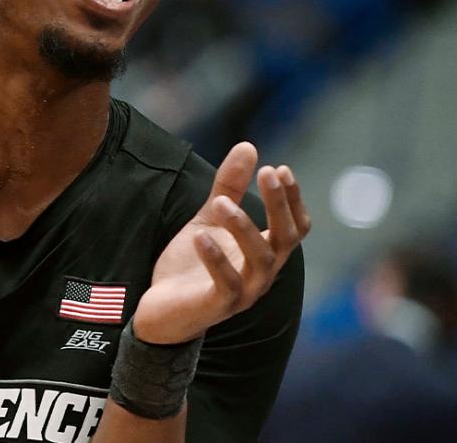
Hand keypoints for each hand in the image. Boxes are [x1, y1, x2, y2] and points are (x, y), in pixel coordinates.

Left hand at [133, 143, 309, 343]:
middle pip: (285, 239)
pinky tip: (200, 236)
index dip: (292, 199)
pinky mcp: (218, 307)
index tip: (281, 168)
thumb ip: (229, 187)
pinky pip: (226, 284)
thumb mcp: (209, 219)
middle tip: (268, 172)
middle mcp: (262, 274)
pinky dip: (215, 258)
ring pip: (260, 260)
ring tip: (223, 203)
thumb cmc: (192, 264)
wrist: (161, 310)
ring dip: (244, 228)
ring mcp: (244, 293)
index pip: (295, 227)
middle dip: (279, 205)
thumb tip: (249, 146)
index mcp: (265, 253)